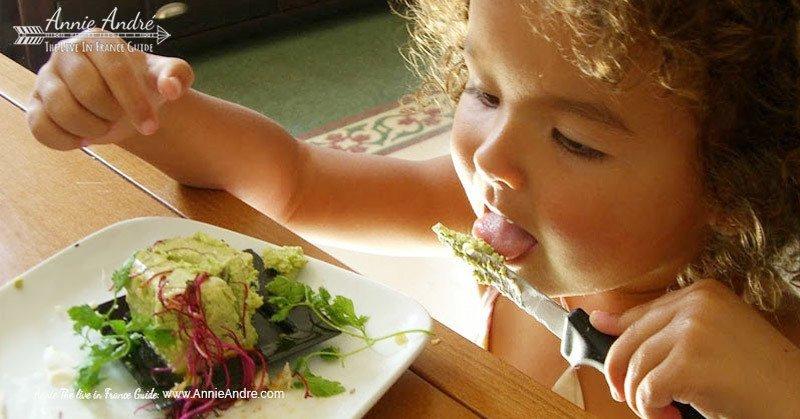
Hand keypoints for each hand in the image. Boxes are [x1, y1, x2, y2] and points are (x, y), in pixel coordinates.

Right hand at [27, 28, 193, 149]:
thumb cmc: (142, 83)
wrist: (119, 99)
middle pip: (87, 91)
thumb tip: (171, 88)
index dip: (135, 103)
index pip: (115, 70)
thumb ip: (178, 75)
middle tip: (121, 119)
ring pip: (61, 110)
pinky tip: (84, 139)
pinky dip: (67, 142)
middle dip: (112, 115)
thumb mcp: (165, 76)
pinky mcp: (33, 104)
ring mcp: (45, 78)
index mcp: (97, 41)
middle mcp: (65, 53)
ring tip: (103, 126)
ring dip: (91, 129)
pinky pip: (41, 128)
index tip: (151, 127)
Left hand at [589, 279, 799, 418]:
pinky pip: (646, 389)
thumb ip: (659, 328)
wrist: (797, 398)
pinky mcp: (690, 362)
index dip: (619, 343)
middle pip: (628, 340)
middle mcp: (695, 304)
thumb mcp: (708, 341)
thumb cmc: (755, 376)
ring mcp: (692, 331)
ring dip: (640, 399)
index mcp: (701, 293)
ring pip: (634, 367)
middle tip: (632, 398)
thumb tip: (599, 319)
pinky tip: (671, 415)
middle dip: (623, 376)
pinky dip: (650, 410)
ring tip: (663, 411)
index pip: (641, 315)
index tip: (612, 366)